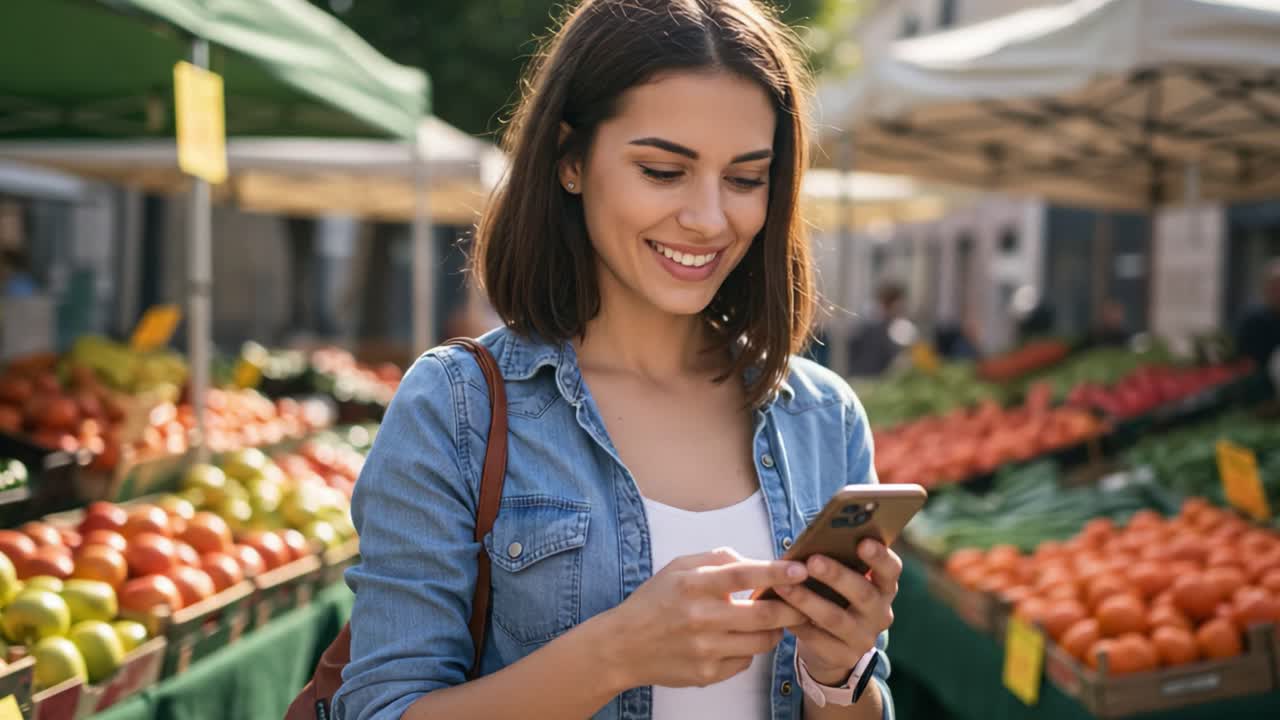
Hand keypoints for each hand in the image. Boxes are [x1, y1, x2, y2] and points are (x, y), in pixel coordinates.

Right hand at [602, 547, 810, 689]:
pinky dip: (750, 649)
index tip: (800, 569)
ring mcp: (705, 649)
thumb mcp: (678, 567)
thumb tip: (755, 562)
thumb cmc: (655, 602)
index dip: (775, 572)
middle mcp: (700, 618)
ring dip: (776, 630)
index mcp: (693, 584)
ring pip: (761, 641)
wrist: (623, 646)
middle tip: (805, 601)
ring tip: (775, 620)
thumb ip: (717, 559)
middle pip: (763, 614)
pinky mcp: (707, 674)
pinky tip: (740, 639)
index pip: (742, 575)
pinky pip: (746, 661)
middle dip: (793, 607)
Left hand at [776, 539, 901, 685]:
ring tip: (783, 585)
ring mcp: (865, 638)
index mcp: (884, 587)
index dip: (879, 556)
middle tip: (812, 561)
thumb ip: (836, 563)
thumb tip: (810, 539)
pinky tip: (780, 612)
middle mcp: (880, 613)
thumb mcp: (843, 581)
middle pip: (862, 593)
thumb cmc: (835, 599)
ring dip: (807, 600)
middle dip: (836, 575)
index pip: (891, 570)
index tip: (862, 542)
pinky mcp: (845, 657)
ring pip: (835, 618)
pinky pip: (818, 639)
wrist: (832, 647)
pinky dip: (798, 623)